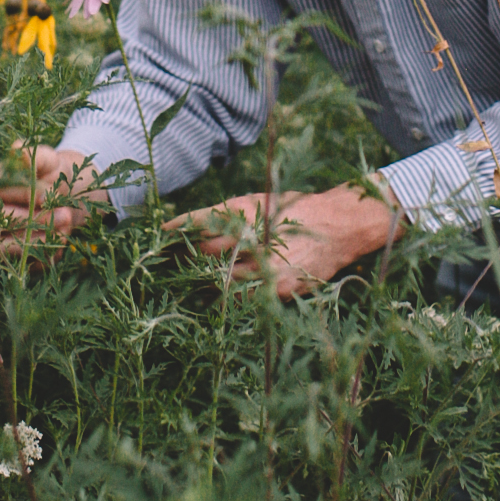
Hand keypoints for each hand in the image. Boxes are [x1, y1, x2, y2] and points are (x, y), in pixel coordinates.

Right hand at [0, 139, 110, 257]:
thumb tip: (17, 151)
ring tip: (66, 224)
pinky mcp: (10, 259)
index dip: (16, 193)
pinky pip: (21, 263)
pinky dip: (45, 252)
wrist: (67, 198)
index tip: (45, 193)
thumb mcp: (49, 160)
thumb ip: (34, 155)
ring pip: (2, 247)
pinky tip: (63, 238)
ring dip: (38, 239)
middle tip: (65, 213)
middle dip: (32, 219)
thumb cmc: (52, 174)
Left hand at [166, 182, 399, 299]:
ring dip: (202, 281)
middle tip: (168, 262)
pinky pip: (241, 299)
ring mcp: (266, 266)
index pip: (199, 221)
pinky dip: (226, 298)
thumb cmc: (293, 210)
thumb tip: (188, 226)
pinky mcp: (277, 288)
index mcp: (247, 211)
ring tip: (187, 282)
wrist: (338, 227)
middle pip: (204, 254)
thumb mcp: (259, 201)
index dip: (176, 230)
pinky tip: (217, 296)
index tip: (161, 235)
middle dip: (184, 258)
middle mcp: (255, 238)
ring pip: (219, 280)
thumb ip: (227, 214)